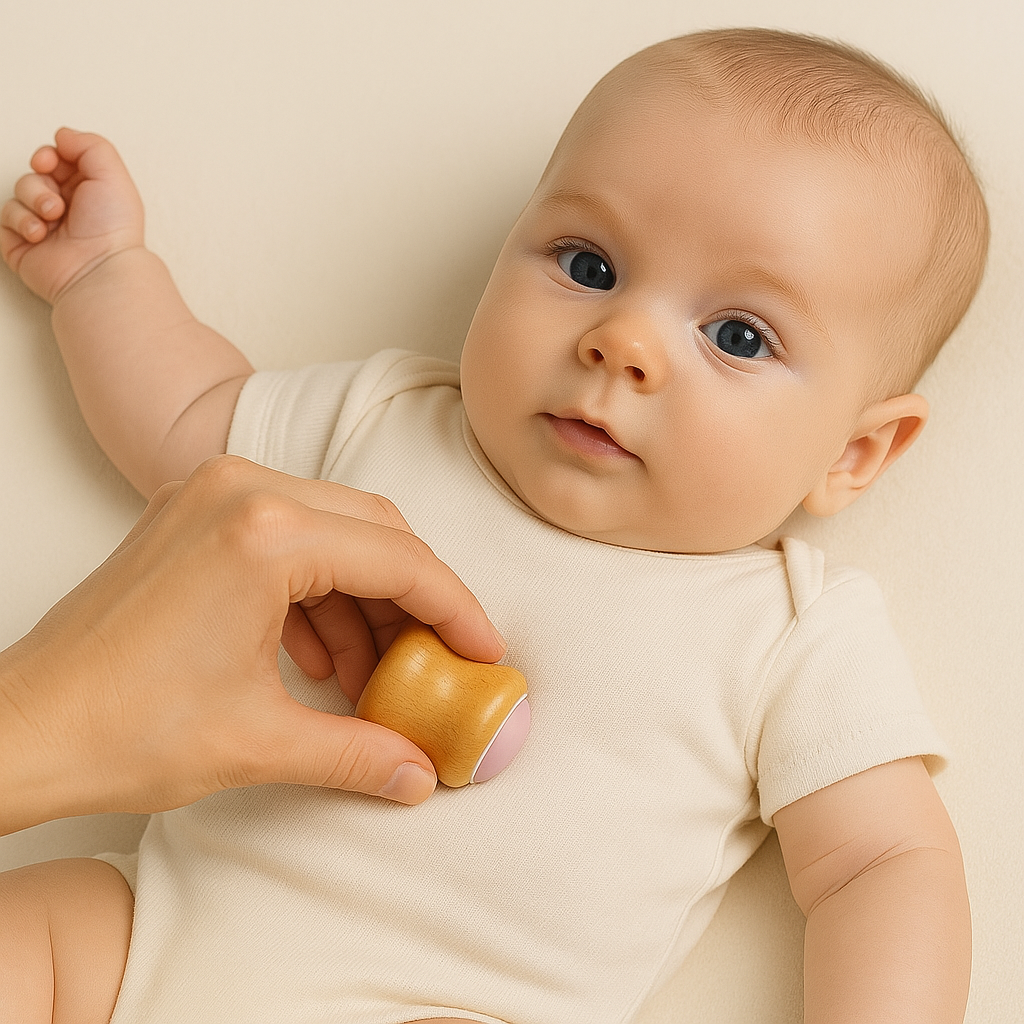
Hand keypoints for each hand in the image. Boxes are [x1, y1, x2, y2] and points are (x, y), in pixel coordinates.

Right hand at [0, 128, 143, 304]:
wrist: (98, 269)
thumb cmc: (112, 229)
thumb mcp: (112, 174)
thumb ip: (89, 145)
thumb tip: (62, 136)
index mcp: (87, 190)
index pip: (56, 159)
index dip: (48, 155)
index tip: (49, 162)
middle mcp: (66, 207)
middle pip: (35, 174)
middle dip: (41, 182)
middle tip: (59, 203)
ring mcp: (43, 225)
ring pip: (18, 191)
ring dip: (33, 201)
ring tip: (53, 219)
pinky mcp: (23, 244)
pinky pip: (5, 217)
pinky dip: (22, 222)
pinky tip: (40, 235)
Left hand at [0, 456, 506, 833]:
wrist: (22, 727)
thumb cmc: (120, 728)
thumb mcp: (258, 743)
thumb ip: (358, 752)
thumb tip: (420, 772)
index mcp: (265, 534)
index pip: (399, 560)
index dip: (456, 610)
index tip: (484, 651)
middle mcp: (242, 490)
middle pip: (376, 531)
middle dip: (417, 599)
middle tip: (444, 657)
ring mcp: (212, 494)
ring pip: (335, 529)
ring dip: (367, 598)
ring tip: (379, 672)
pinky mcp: (193, 514)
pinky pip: (289, 536)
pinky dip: (319, 591)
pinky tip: (322, 657)